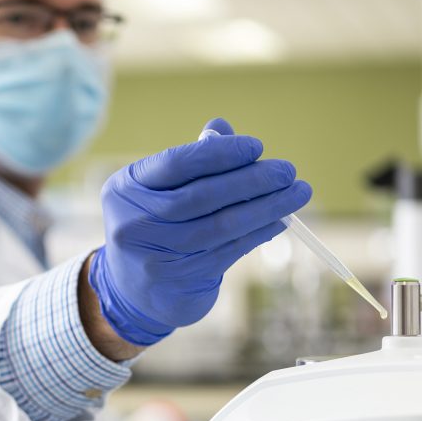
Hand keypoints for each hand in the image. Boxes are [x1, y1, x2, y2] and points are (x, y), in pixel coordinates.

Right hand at [87, 118, 311, 345]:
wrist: (134, 289)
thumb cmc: (154, 225)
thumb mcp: (159, 190)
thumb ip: (191, 160)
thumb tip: (226, 131)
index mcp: (125, 189)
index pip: (175, 163)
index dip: (219, 154)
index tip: (256, 147)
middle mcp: (134, 223)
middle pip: (201, 195)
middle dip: (251, 180)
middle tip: (286, 171)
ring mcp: (155, 256)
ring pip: (220, 226)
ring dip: (266, 208)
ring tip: (297, 194)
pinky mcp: (180, 280)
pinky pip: (228, 251)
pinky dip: (258, 233)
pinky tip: (278, 221)